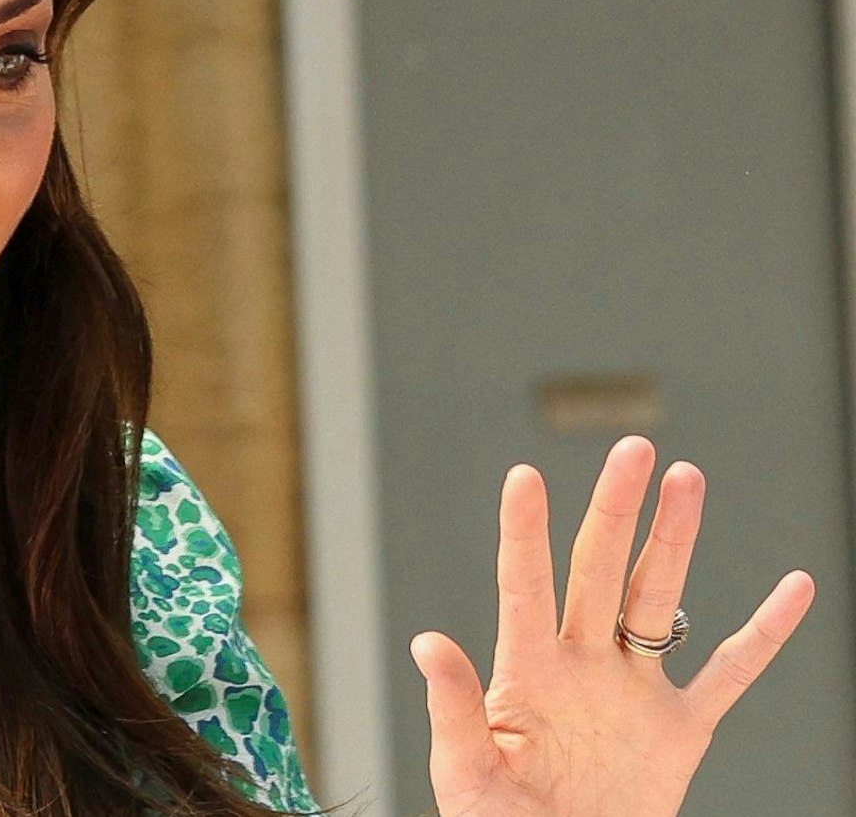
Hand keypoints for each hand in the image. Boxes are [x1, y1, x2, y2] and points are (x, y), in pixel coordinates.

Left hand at [410, 435, 815, 816]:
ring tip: (687, 476)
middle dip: (615, 509)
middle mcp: (581, 666)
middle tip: (633, 448)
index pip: (523, 586)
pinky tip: (794, 588)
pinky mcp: (679, 731)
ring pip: (656, 598)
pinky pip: (730, 673)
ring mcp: (632, 692)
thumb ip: (454, 710)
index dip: (524, 532)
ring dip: (673, 540)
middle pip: (598, 570)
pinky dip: (765, 633)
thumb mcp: (465, 773)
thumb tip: (427, 642)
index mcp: (526, 673)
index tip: (524, 475)